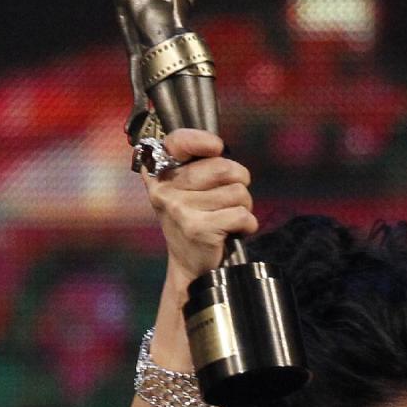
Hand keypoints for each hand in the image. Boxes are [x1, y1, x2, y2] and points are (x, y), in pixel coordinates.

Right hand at [143, 129, 257, 283]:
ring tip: (229, 217)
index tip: (217, 147)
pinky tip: (235, 231)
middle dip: (239, 181)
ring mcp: (180, 210)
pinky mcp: (199, 229)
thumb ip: (195, 166)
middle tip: (231, 197)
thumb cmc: (193, 221)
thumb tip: (220, 150)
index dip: (200, 140)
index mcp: (158, 174)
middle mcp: (165, 190)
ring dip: (244, 205)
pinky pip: (242, 214)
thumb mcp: (182, 191)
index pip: (177, 142)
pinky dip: (248, 224)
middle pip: (222, 167)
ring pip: (237, 192)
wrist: (189, 267)